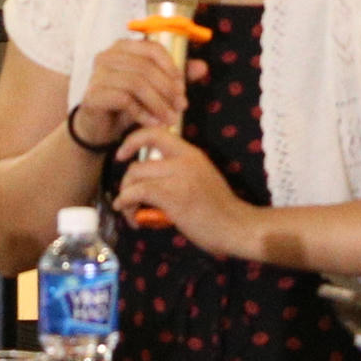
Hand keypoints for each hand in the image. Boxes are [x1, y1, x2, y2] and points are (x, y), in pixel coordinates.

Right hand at [69, 38, 194, 152]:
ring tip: (170, 119)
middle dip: (168, 89)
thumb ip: (175, 77)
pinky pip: (124, 100)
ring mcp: (97, 75)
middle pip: (145, 67)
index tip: (183, 86)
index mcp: (123, 47)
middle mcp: (107, 56)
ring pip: (136, 83)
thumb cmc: (127, 103)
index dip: (171, 66)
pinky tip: (153, 123)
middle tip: (181, 107)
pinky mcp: (92, 95)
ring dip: (158, 104)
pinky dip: (142, 113)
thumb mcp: (153, 89)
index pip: (152, 48)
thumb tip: (203, 67)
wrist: (100, 128)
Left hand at [110, 132, 261, 260]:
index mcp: (192, 154)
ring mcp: (179, 177)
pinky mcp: (173, 196)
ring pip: (134, 179)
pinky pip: (137, 193)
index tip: (121, 155)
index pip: (155, 133)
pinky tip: (130, 216)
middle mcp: (185, 160)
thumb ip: (177, 174)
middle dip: (126, 185)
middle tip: (130, 202)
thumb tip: (147, 183)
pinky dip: (126, 204)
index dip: (132, 141)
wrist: (238, 227)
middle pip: (137, 164)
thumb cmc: (219, 210)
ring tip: (133, 214)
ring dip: (126, 198)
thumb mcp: (200, 179)